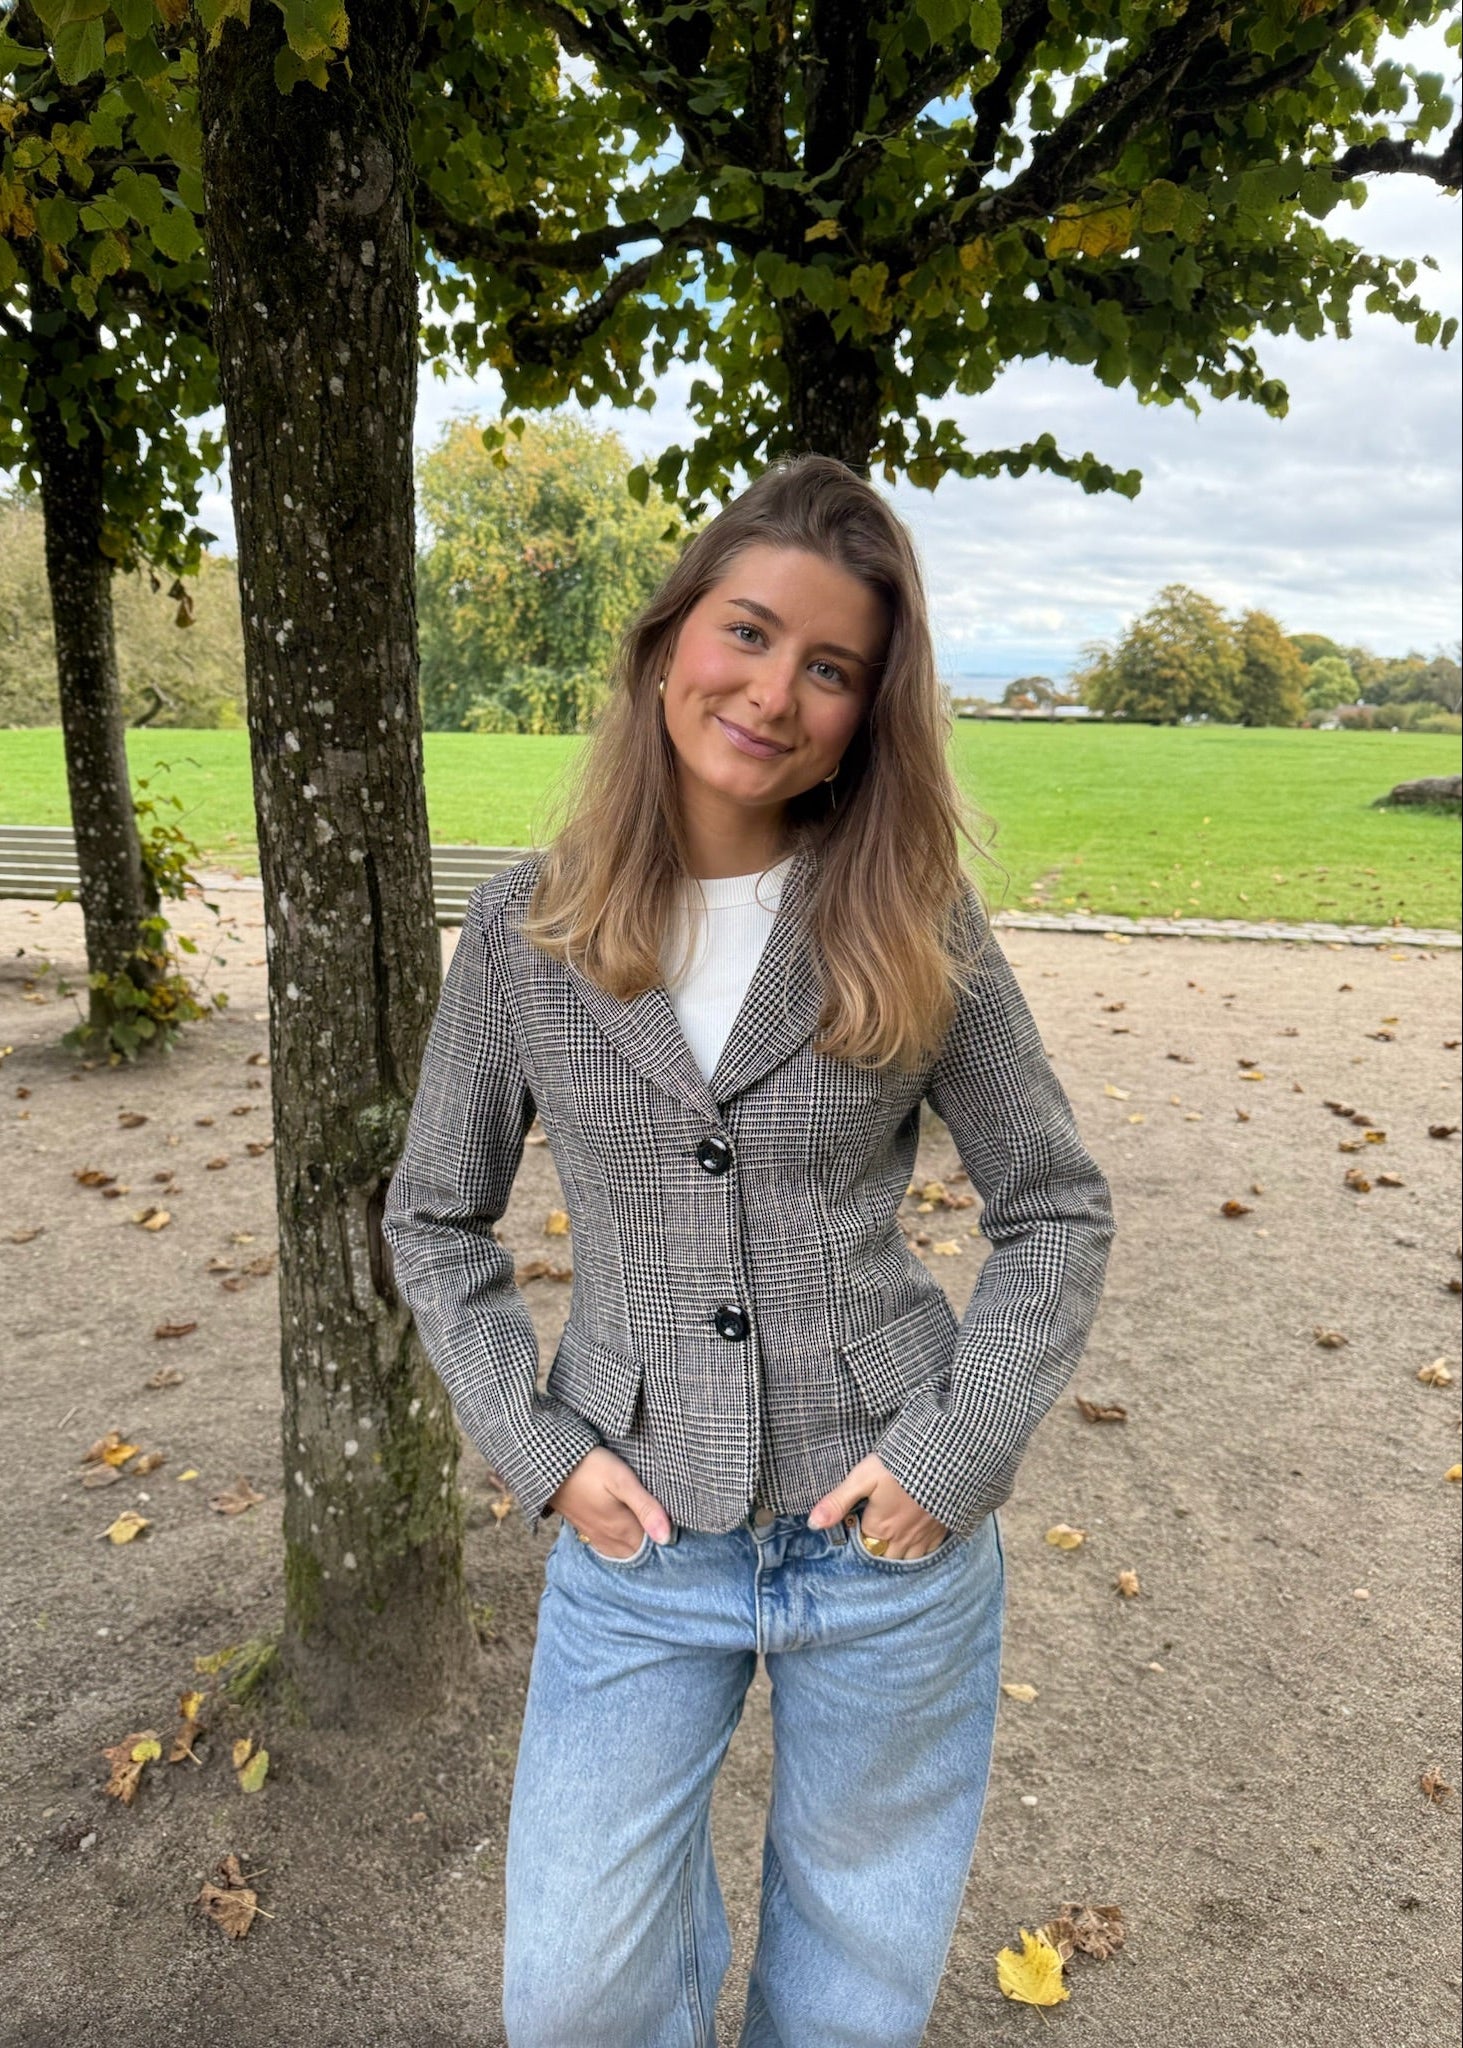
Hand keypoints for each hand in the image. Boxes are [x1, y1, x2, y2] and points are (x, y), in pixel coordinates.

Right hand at [548, 1446, 671, 1558]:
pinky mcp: (586, 1527)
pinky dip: (624, 1544)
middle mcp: (610, 1538)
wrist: (547, 1463)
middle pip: (640, 1552)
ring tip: (654, 1532)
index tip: (684, 1531)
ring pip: (626, 1551)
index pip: (654, 1548)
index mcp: (623, 1529)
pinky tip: (629, 1532)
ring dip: (640, 1545)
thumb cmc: (588, 1466)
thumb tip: (667, 1538)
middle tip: (674, 1533)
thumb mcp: (621, 1480)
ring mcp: (596, 1535)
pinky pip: (610, 1546)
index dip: (671, 1542)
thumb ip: (645, 1508)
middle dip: (657, 1548)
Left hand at [808, 1453, 947, 1560]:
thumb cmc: (901, 1466)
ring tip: (890, 1545)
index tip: (856, 1526)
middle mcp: (902, 1538)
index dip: (857, 1537)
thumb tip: (812, 1524)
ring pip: (907, 1560)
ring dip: (897, 1555)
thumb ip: (838, 1501)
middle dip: (876, 1551)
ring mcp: (924, 1537)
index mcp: (880, 1527)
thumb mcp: (864, 1477)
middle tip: (871, 1536)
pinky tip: (916, 1544)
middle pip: (884, 1557)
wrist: (947, 1460)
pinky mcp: (941, 1531)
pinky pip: (929, 1553)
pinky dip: (920, 1553)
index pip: (863, 1546)